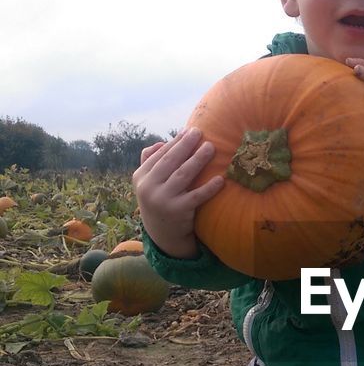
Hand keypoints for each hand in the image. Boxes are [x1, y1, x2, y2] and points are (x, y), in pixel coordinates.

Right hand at [132, 127, 223, 257]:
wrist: (163, 235)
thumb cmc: (160, 201)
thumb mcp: (149, 183)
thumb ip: (150, 162)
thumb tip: (161, 142)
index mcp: (141, 177)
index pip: (160, 155)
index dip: (175, 142)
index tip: (189, 130)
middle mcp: (148, 188)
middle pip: (170, 161)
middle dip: (186, 145)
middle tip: (199, 132)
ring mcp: (162, 200)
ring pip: (183, 175)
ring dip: (198, 159)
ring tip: (211, 148)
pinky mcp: (178, 212)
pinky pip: (197, 196)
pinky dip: (209, 187)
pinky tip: (221, 179)